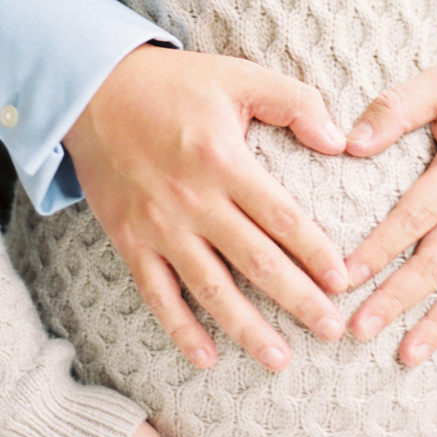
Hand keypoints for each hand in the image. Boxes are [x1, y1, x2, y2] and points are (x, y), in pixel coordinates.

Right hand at [64, 46, 347, 371]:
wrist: (92, 89)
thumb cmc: (175, 83)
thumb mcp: (240, 76)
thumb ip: (295, 103)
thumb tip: (339, 142)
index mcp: (223, 160)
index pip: (282, 217)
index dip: (316, 252)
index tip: (344, 282)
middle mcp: (192, 199)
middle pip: (255, 261)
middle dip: (298, 300)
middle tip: (331, 331)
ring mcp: (159, 225)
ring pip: (210, 288)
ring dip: (247, 329)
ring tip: (280, 360)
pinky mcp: (129, 239)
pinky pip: (157, 294)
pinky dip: (180, 329)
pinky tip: (206, 358)